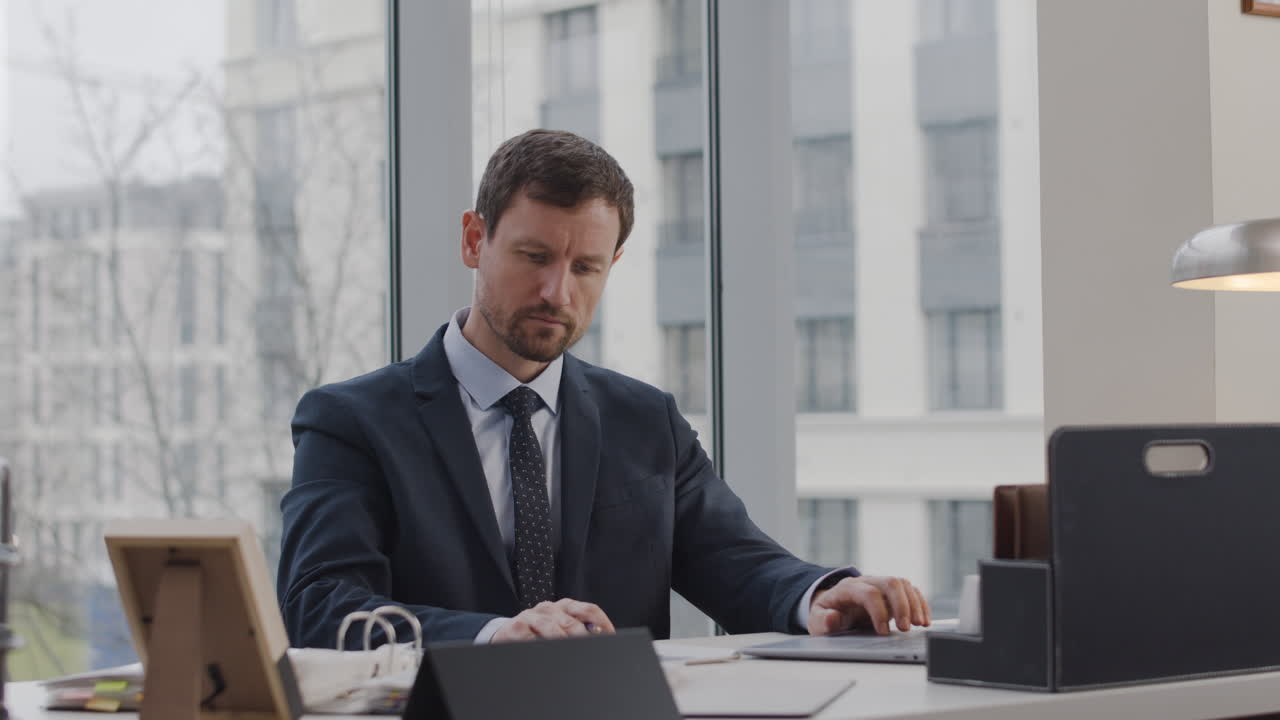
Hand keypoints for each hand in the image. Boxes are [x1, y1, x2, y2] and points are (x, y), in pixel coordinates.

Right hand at [491, 598, 616, 641]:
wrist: (506, 633)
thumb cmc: (538, 633)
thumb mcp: (560, 630)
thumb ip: (580, 632)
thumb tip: (602, 638)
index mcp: (565, 607)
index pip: (589, 610)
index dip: (602, 624)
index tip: (609, 639)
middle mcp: (550, 608)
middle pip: (572, 622)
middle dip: (584, 638)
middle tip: (591, 650)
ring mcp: (532, 616)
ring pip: (552, 628)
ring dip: (562, 641)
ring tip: (570, 651)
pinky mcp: (516, 627)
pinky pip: (530, 638)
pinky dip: (538, 645)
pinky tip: (544, 651)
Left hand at [807, 576, 929, 635]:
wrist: (831, 608)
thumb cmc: (826, 615)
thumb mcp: (816, 621)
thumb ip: (822, 621)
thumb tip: (832, 617)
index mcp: (847, 588)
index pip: (868, 593)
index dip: (878, 611)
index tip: (883, 632)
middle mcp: (866, 582)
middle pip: (890, 583)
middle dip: (902, 605)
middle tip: (906, 628)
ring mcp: (879, 585)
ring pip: (902, 584)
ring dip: (914, 604)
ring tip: (919, 625)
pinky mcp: (891, 593)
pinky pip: (910, 590)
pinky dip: (920, 603)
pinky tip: (924, 619)